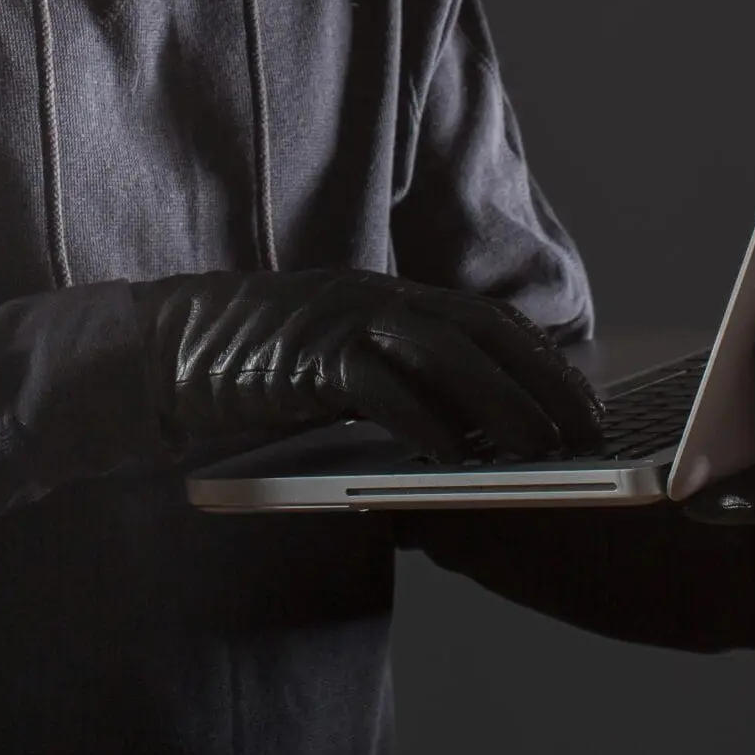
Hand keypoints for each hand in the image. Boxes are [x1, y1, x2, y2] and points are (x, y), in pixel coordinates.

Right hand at [132, 268, 603, 461]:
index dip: (542, 360)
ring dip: (502, 401)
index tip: (587, 404)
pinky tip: (451, 457)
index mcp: (386, 297)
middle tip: (591, 432)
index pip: (485, 321)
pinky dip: (420, 420)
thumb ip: (392, 379)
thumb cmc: (250, 368)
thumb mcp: (335, 364)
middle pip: (481, 331)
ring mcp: (340, 321)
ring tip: (543, 449)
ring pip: (444, 352)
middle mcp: (373, 298)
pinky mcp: (304, 356)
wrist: (163, 348)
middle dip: (543, 380)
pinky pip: (377, 386)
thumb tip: (465, 429)